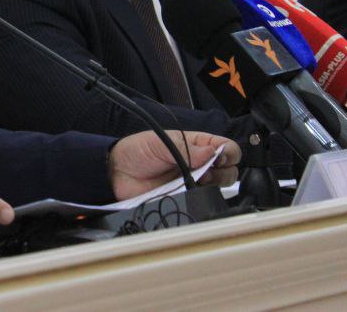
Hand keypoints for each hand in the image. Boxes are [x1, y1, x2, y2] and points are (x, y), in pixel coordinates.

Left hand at [108, 130, 240, 200]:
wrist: (116, 173)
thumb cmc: (136, 152)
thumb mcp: (159, 142)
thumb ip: (185, 147)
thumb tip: (211, 151)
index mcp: (197, 145)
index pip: (227, 147)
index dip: (228, 152)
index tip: (218, 157)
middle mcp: (199, 165)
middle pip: (230, 171)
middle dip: (223, 172)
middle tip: (204, 171)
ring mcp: (194, 183)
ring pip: (221, 188)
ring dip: (214, 186)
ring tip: (195, 181)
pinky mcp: (186, 200)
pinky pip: (203, 203)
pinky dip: (202, 200)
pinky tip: (189, 193)